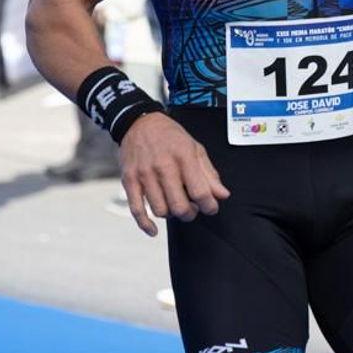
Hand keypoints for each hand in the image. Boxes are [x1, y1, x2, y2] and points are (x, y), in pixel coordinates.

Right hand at [118, 113, 230, 236]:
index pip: (200, 192)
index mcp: (183, 156)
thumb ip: (209, 173)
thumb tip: (223, 195)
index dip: (209, 206)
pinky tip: (154, 230)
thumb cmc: (171, 137)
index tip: (211, 208)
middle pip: (179, 206)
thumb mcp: (195, 148)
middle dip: (190, 214)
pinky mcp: (129, 180)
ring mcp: (144, 174)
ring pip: (160, 210)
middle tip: (193, 208)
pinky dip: (145, 225)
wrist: (139, 122)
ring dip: (171, 214)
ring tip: (175, 205)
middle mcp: (163, 166)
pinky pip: (136, 210)